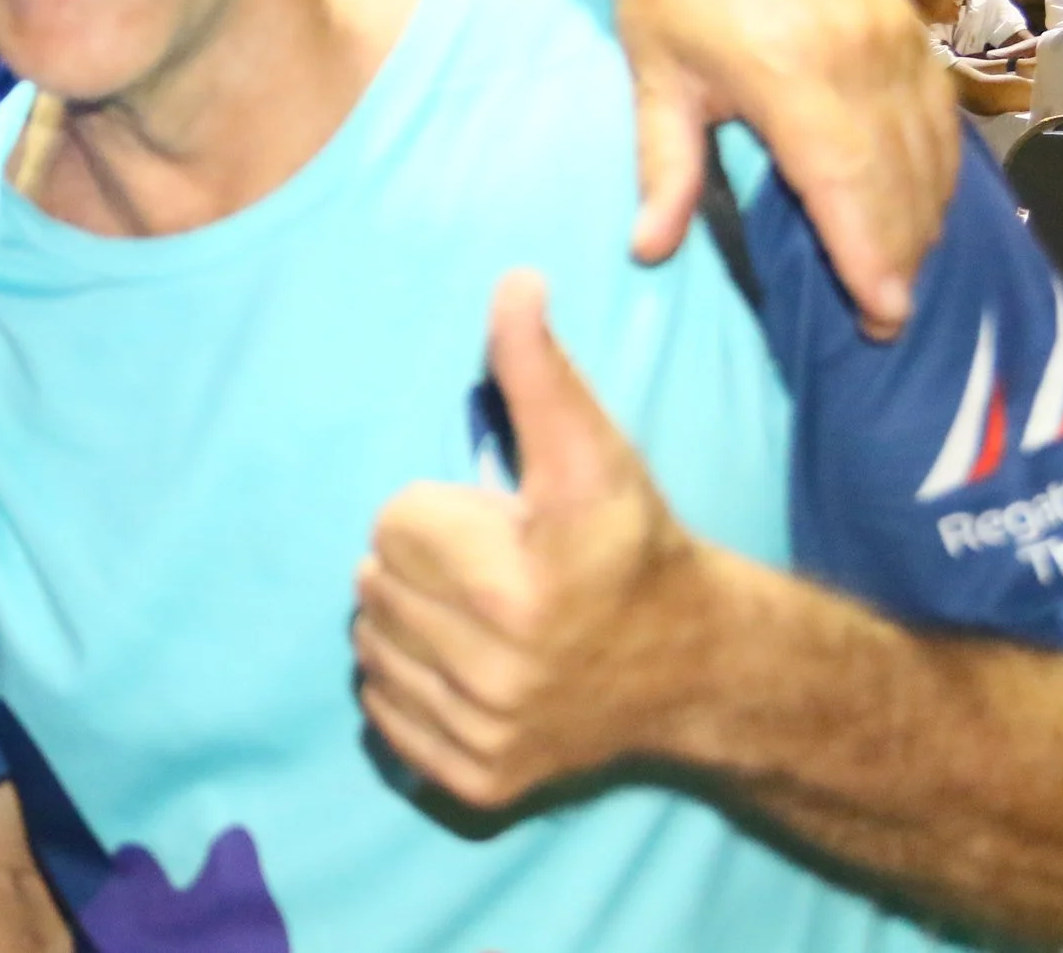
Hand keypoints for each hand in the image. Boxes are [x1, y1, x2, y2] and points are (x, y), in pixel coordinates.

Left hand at [352, 272, 707, 807]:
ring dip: (406, 621)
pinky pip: (382, 713)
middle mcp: (500, 672)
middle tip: (485, 568)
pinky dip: (406, 683)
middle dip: (420, 564)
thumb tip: (512, 280)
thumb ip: (538, 368)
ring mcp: (485, 734)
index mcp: (519, 587)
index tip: (496, 524)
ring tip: (474, 613)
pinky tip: (466, 664)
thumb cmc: (630, 544)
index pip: (393, 522)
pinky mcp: (476, 781)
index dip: (440, 511)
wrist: (692, 667)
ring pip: (369, 646)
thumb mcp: (591, 450)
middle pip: (373, 585)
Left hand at [611, 0, 952, 337]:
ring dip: (923, 216)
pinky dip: (937, 164)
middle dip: (899, 255)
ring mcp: (893, 35)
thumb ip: (664, 167)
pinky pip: (938, 110)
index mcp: (790, 74)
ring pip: (929, 147)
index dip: (870, 256)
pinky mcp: (907, 21)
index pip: (846, 185)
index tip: (884, 315)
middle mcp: (858, 56)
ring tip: (903, 275)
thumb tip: (648, 250)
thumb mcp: (654, 76)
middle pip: (897, 178)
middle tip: (888, 321)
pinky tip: (923, 204)